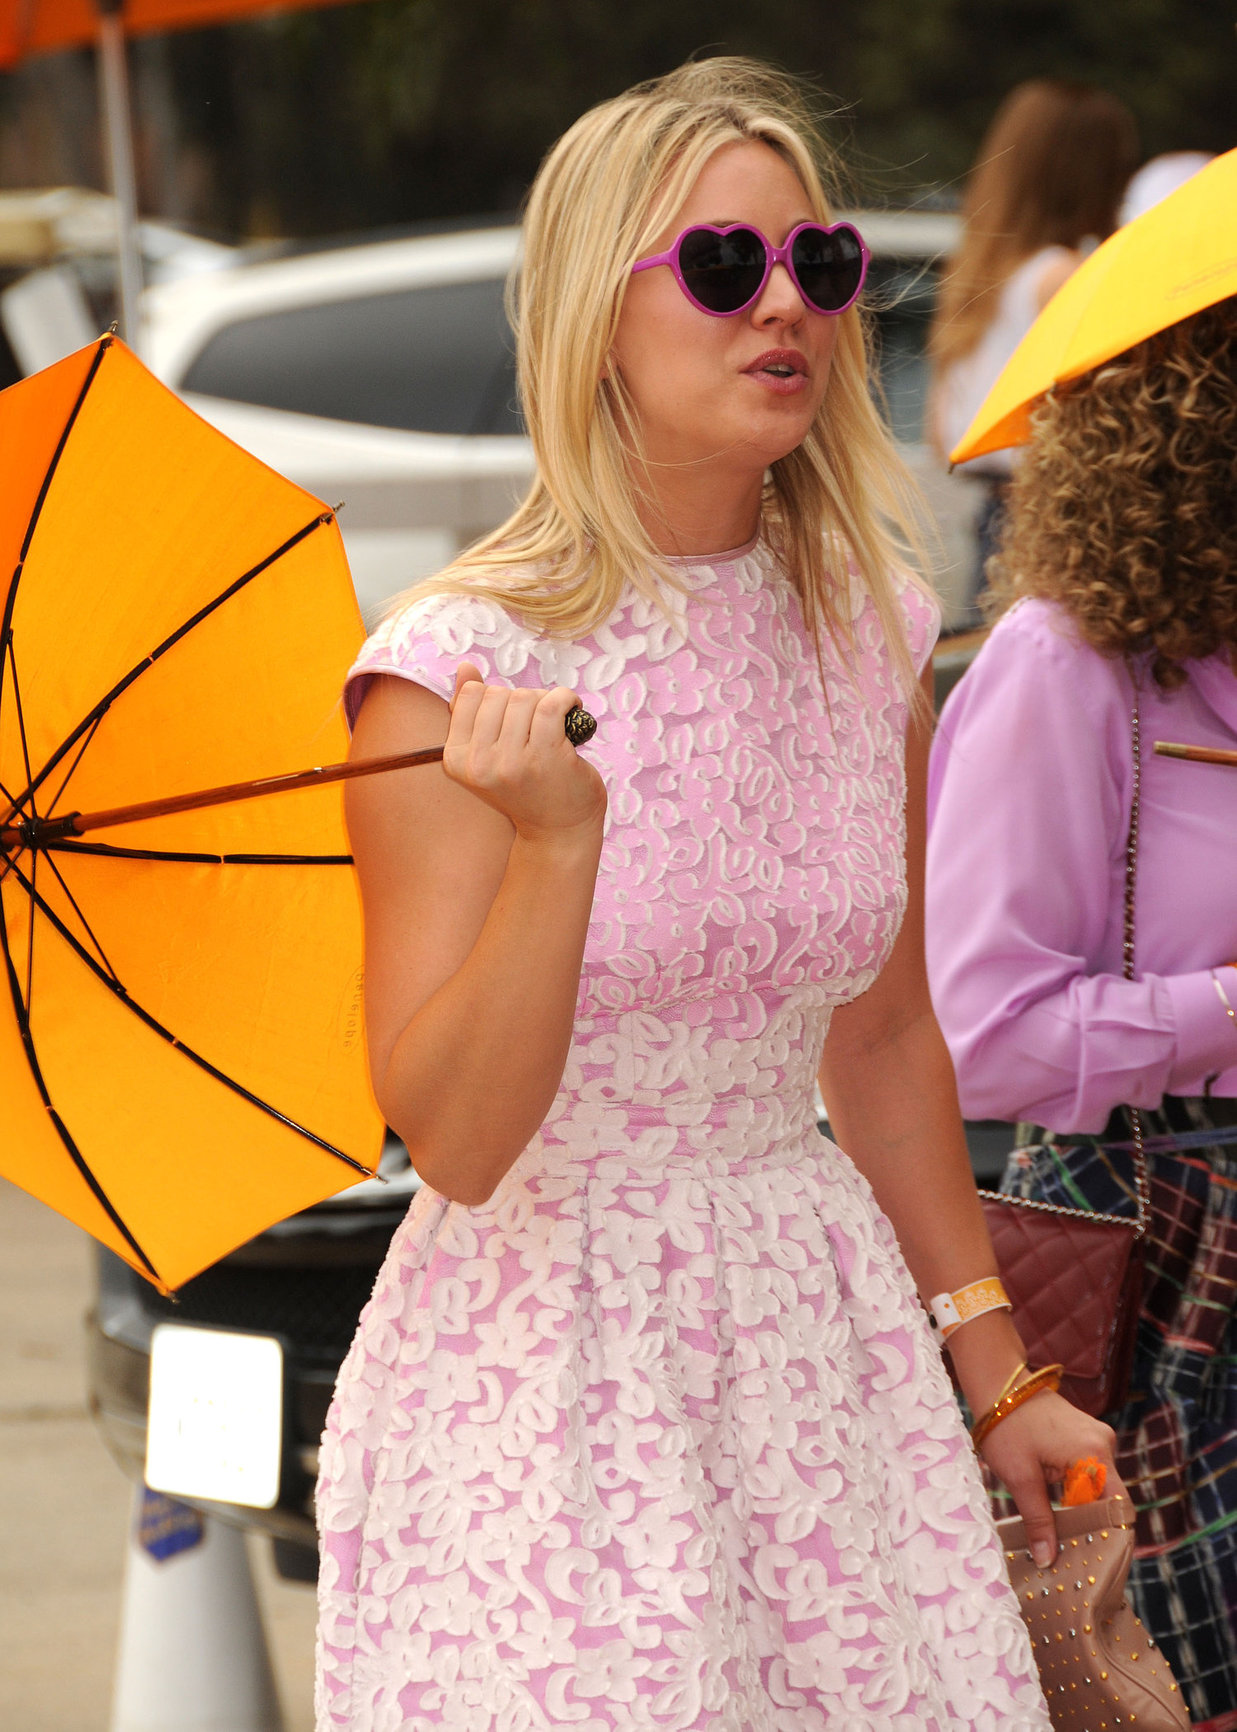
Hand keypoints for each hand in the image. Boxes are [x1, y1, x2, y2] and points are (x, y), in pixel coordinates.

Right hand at [444, 662, 606, 842]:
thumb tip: (466, 667)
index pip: (472, 695)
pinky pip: (552, 704)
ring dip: (545, 701)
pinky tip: (573, 708)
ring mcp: (512, 762)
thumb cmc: (526, 787)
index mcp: (457, 760)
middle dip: (521, 701)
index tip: (515, 718)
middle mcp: (480, 763)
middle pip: (498, 693)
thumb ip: (472, 711)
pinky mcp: (546, 756)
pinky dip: (566, 698)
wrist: (558, 829)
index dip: (498, 699)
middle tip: (537, 725)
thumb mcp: (489, 753)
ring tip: (555, 723)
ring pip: (525, 697)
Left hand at [978, 1389, 1121, 1567]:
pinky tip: (1061, 1519)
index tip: (1101, 1568)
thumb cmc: (1006, 1425)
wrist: (997, 1383)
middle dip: (1094, 1532)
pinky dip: (1077, 1497)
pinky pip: (1088, 1475)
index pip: (1118, 1509)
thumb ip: (1037, 1519)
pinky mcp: (1085, 1438)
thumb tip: (1047, 1560)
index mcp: (1093, 1454)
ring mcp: (1096, 1439)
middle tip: (1078, 1565)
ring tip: (1067, 1549)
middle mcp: (1103, 1445)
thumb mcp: (1019, 1477)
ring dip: (1083, 1515)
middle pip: (1109, 1501)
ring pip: (1098, 1490)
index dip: (1112, 1539)